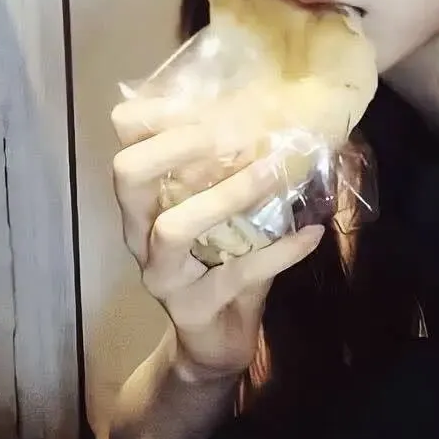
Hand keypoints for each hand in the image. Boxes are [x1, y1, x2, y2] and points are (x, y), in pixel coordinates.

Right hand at [111, 97, 325, 377]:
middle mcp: (139, 232)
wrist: (216, 341)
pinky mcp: (192, 308)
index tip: (208, 98)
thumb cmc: (222, 263)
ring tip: (274, 171)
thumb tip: (285, 114)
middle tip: (233, 131)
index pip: (125, 141)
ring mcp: (160, 274)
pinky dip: (281, 251)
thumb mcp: (226, 212)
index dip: (157, 113)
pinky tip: (313, 234)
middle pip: (129, 173)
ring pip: (174, 226)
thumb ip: (238, 169)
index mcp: (144, 199)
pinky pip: (238, 273)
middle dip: (178, 144)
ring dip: (228, 194)